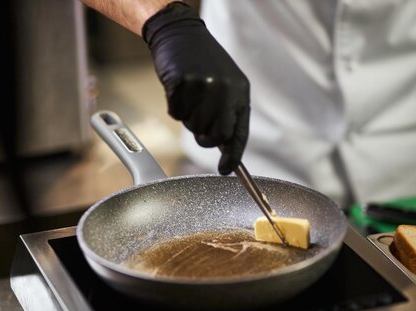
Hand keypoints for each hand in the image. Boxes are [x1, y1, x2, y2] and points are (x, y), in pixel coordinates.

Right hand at [143, 2, 249, 174]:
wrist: (182, 35)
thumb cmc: (204, 64)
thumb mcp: (227, 86)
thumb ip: (228, 114)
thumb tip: (226, 148)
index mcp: (240, 93)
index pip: (239, 133)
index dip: (233, 156)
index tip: (226, 170)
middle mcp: (226, 91)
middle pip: (215, 136)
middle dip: (204, 136)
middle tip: (197, 118)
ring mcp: (205, 87)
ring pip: (194, 127)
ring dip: (188, 118)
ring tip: (190, 96)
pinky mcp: (183, 83)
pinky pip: (176, 114)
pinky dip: (174, 107)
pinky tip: (178, 89)